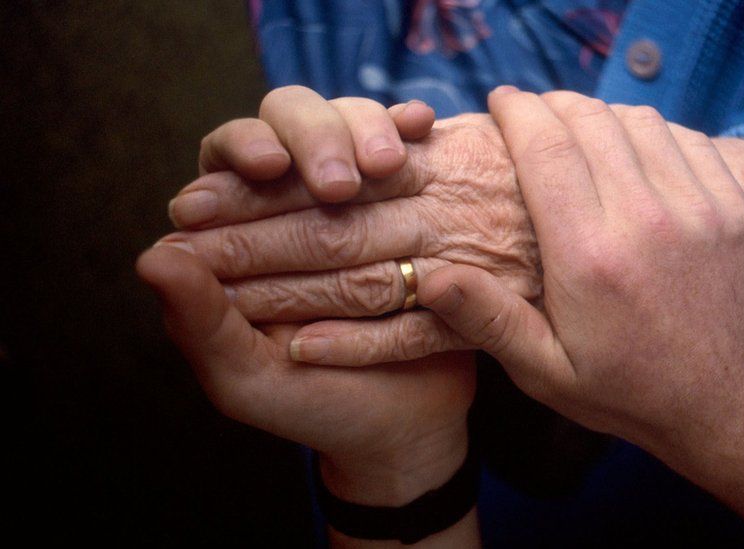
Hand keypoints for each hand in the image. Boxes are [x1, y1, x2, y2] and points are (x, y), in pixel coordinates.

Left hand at [142, 88, 477, 512]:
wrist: (403, 423)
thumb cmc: (314, 403)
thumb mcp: (247, 376)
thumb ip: (199, 321)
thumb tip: (153, 256)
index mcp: (241, 232)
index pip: (228, 158)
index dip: (242, 148)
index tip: (265, 164)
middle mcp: (297, 199)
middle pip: (293, 123)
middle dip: (315, 137)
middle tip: (339, 180)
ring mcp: (361, 194)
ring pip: (355, 126)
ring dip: (365, 129)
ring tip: (386, 161)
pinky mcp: (414, 201)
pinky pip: (413, 153)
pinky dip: (410, 132)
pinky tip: (420, 126)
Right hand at [416, 87, 743, 452]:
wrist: (719, 402)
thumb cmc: (622, 388)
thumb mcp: (544, 371)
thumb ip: (489, 319)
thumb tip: (431, 275)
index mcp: (590, 256)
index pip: (547, 149)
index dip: (518, 111)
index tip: (499, 100)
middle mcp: (646, 220)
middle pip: (591, 121)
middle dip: (553, 103)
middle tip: (532, 111)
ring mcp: (699, 209)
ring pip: (640, 120)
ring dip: (601, 113)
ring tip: (576, 126)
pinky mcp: (733, 208)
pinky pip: (687, 138)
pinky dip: (652, 129)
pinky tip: (631, 148)